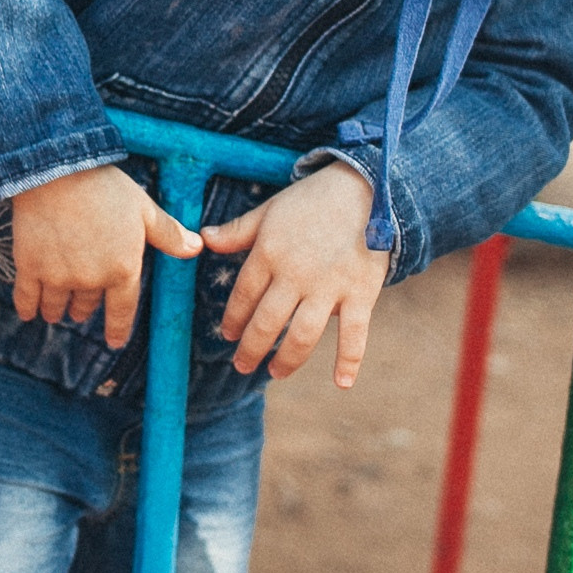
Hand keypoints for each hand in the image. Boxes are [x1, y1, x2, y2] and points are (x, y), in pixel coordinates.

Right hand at [9, 163, 201, 348]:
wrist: (57, 170)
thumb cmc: (105, 187)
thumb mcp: (144, 208)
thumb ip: (168, 233)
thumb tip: (197, 248)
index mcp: (123, 269)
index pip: (122, 310)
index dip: (117, 329)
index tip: (113, 342)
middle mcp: (91, 280)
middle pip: (86, 306)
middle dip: (84, 309)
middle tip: (80, 311)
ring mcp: (58, 276)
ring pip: (57, 305)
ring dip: (57, 311)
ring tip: (54, 312)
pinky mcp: (30, 267)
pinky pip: (27, 297)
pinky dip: (28, 308)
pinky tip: (29, 313)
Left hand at [203, 161, 390, 386]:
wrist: (368, 189)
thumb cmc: (313, 200)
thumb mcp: (270, 210)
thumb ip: (238, 230)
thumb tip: (204, 239)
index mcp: (269, 253)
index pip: (243, 296)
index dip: (233, 319)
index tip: (228, 335)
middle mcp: (295, 274)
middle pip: (266, 322)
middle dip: (251, 348)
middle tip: (242, 365)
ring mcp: (328, 287)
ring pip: (302, 335)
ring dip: (287, 360)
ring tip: (275, 372)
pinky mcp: (360, 294)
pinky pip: (353, 334)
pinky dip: (349, 361)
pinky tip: (341, 384)